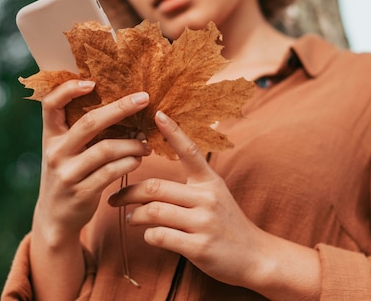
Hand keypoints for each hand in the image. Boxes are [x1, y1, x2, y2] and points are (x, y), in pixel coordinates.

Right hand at [34, 80, 151, 244]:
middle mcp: (55, 152)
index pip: (50, 105)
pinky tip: (138, 160)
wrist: (55, 217)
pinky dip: (129, 163)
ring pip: (106, 149)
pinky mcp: (81, 192)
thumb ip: (80, 130)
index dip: (68, 90)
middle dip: (120, 108)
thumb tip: (119, 102)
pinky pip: (111, 172)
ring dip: (132, 143)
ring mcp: (67, 173)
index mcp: (50, 136)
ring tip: (145, 144)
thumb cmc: (68, 173)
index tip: (92, 82)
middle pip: (89, 123)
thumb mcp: (64, 150)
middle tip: (144, 99)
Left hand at [107, 110, 269, 287]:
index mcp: (210, 181)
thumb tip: (150, 185)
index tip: (157, 113)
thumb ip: (190, 186)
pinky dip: (148, 235)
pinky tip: (149, 235)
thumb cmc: (227, 224)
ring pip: (153, 212)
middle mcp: (208, 197)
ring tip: (130, 218)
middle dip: (129, 193)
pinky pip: (160, 236)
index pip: (189, 151)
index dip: (173, 131)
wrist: (256, 256)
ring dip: (135, 216)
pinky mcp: (200, 247)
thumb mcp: (215, 195)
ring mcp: (204, 222)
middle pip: (155, 188)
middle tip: (115, 198)